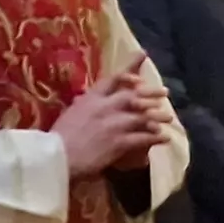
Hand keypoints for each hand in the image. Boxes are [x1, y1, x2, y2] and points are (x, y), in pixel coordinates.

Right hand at [53, 69, 167, 176]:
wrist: (54, 157)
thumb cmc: (59, 137)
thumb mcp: (70, 114)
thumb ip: (84, 106)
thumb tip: (85, 100)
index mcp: (90, 98)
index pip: (113, 78)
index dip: (130, 71)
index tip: (142, 65)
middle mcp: (104, 107)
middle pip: (134, 95)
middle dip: (152, 93)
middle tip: (165, 93)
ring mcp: (113, 124)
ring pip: (143, 116)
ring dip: (158, 117)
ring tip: (169, 118)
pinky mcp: (119, 142)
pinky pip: (144, 138)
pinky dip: (156, 138)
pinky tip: (164, 139)